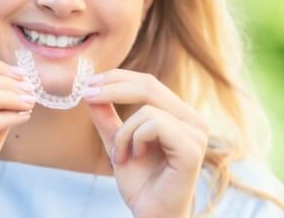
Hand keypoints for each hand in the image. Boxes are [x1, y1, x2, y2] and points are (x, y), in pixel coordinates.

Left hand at [83, 69, 208, 217]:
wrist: (152, 215)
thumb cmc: (141, 183)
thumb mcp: (117, 142)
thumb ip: (107, 118)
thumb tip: (90, 90)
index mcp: (179, 115)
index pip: (148, 83)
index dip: (117, 78)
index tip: (88, 83)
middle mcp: (193, 120)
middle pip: (149, 85)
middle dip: (113, 88)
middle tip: (87, 95)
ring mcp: (196, 133)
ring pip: (147, 108)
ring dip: (123, 133)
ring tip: (120, 156)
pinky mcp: (192, 148)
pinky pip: (155, 124)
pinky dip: (135, 139)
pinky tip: (136, 157)